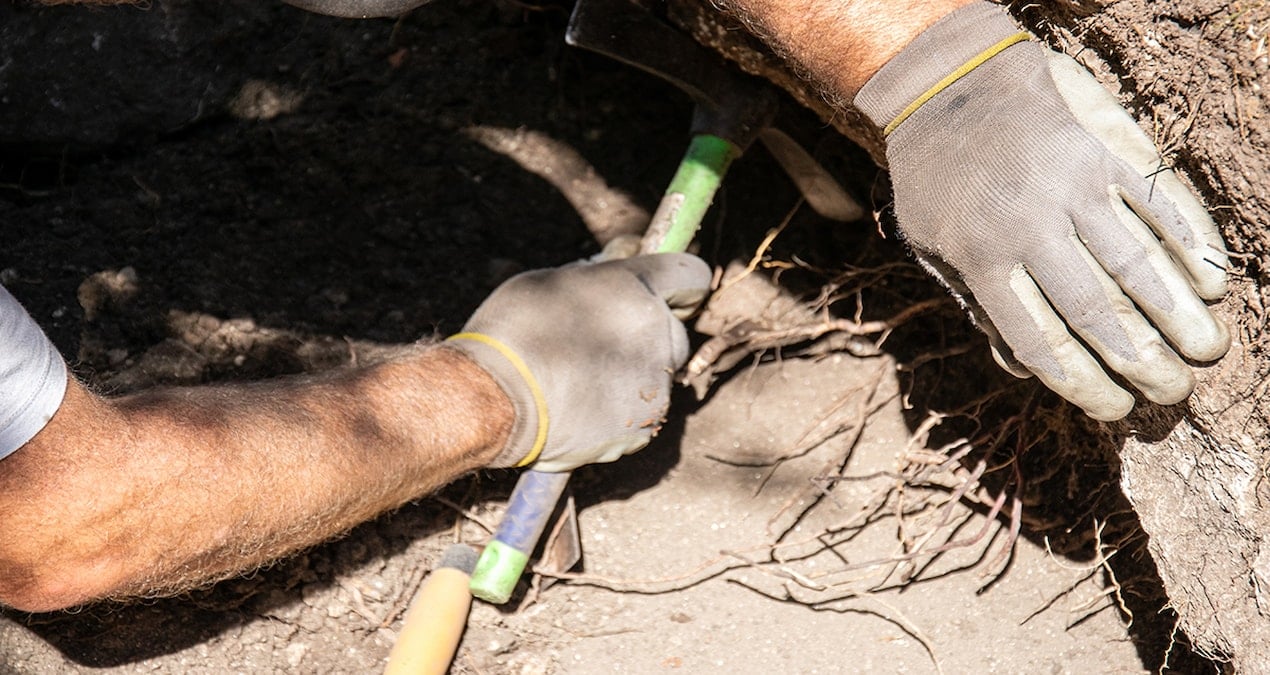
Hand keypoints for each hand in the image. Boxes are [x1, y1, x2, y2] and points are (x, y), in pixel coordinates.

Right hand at [447, 253, 710, 470]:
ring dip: (629, 374)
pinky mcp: (647, 424)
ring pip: (656, 374)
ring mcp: (657, 383)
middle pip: (672, 330)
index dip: (677, 286)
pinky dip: (619, 410)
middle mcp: (659, 332)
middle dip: (645, 335)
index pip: (690, 275)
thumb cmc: (512, 332)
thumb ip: (596, 276)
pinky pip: (641, 412)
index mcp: (637, 288)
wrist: (496, 401)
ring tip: (577, 380)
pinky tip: (579, 406)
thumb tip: (619, 265)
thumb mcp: (547, 281)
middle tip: (596, 342)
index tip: (660, 295)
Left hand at [853, 2, 1228, 420]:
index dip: (1083, 384)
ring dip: (1177, 314)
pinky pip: (1155, 206)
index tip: (1116, 412)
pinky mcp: (1101, 153)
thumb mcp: (931, 246)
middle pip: (1096, 311)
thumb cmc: (937, 181)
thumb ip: (976, 304)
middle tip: (1173, 394)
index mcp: (981, 259)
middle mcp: (1029, 228)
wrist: (949, 86)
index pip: (1040, 340)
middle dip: (1142, 362)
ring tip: (1206, 352)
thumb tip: (1023, 371)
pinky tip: (1212, 281)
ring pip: (1136, 264)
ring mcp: (1070, 188)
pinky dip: (1188, 244)